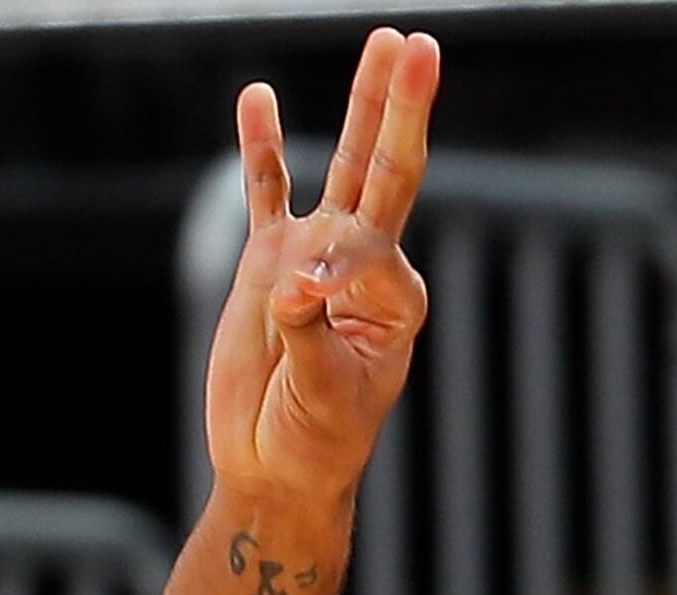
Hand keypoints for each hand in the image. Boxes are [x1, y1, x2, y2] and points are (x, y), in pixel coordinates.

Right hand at [202, 28, 441, 506]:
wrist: (274, 469)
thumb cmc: (314, 444)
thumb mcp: (322, 400)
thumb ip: (310, 338)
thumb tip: (294, 286)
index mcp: (395, 300)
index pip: (369, 248)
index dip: (332, 263)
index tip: (295, 302)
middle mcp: (365, 267)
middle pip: (388, 171)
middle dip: (402, 109)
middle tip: (419, 46)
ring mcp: (316, 258)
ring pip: (345, 166)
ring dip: (362, 105)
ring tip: (384, 42)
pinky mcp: (269, 263)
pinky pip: (268, 192)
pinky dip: (262, 147)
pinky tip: (257, 99)